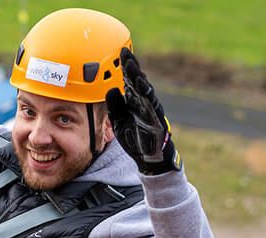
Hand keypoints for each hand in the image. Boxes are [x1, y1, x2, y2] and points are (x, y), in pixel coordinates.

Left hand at [106, 48, 181, 174]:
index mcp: (134, 100)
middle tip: (123, 53)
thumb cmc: (135, 136)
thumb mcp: (119, 120)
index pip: (128, 80)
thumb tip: (110, 90)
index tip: (118, 53)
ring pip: (143, 88)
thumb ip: (115, 106)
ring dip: (137, 76)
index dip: (124, 67)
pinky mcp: (155, 117)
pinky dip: (145, 93)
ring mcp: (150, 108)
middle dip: (130, 67)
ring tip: (130, 65)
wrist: (148, 156)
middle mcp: (143, 101)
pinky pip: (150, 103)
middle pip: (136, 80)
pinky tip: (140, 84)